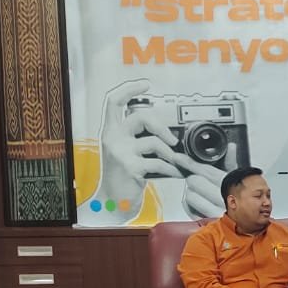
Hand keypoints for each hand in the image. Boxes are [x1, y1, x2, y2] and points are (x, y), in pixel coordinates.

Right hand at [95, 79, 184, 213]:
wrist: (114, 202)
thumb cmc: (124, 175)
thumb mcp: (127, 151)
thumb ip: (139, 137)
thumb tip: (168, 131)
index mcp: (111, 131)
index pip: (114, 101)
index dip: (129, 89)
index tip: (145, 85)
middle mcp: (113, 138)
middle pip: (140, 117)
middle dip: (162, 126)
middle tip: (172, 140)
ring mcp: (120, 153)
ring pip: (153, 142)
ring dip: (170, 153)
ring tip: (175, 162)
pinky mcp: (130, 168)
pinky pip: (159, 163)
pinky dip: (172, 169)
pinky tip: (176, 173)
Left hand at [175, 141, 235, 219]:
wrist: (246, 223)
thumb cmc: (242, 199)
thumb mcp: (240, 179)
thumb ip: (232, 162)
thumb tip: (231, 146)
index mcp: (229, 185)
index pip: (205, 170)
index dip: (189, 163)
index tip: (178, 158)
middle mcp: (221, 198)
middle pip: (194, 181)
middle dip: (194, 178)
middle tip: (199, 180)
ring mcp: (213, 211)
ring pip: (189, 195)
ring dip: (192, 192)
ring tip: (203, 193)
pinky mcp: (205, 221)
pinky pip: (189, 208)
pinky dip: (190, 204)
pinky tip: (200, 202)